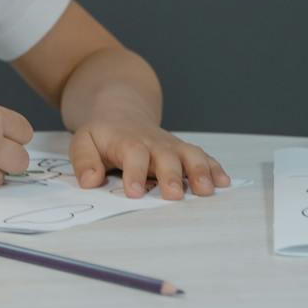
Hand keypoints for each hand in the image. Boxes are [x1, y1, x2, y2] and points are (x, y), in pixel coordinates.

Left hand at [68, 121, 230, 199]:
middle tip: (174, 195)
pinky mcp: (183, 151)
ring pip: (189, 155)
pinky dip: (214, 168)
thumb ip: (84, 161)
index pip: (133, 155)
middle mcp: (153, 143)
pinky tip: (224, 182)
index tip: (136, 193)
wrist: (123, 112)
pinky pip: (202, 156)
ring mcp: (171, 146)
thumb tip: (90, 181)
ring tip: (207, 190)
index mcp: (127, 141)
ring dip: (200, 171)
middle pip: (166, 156)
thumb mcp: (83, 142)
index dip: (135, 173)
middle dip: (171, 175)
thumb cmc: (103, 135)